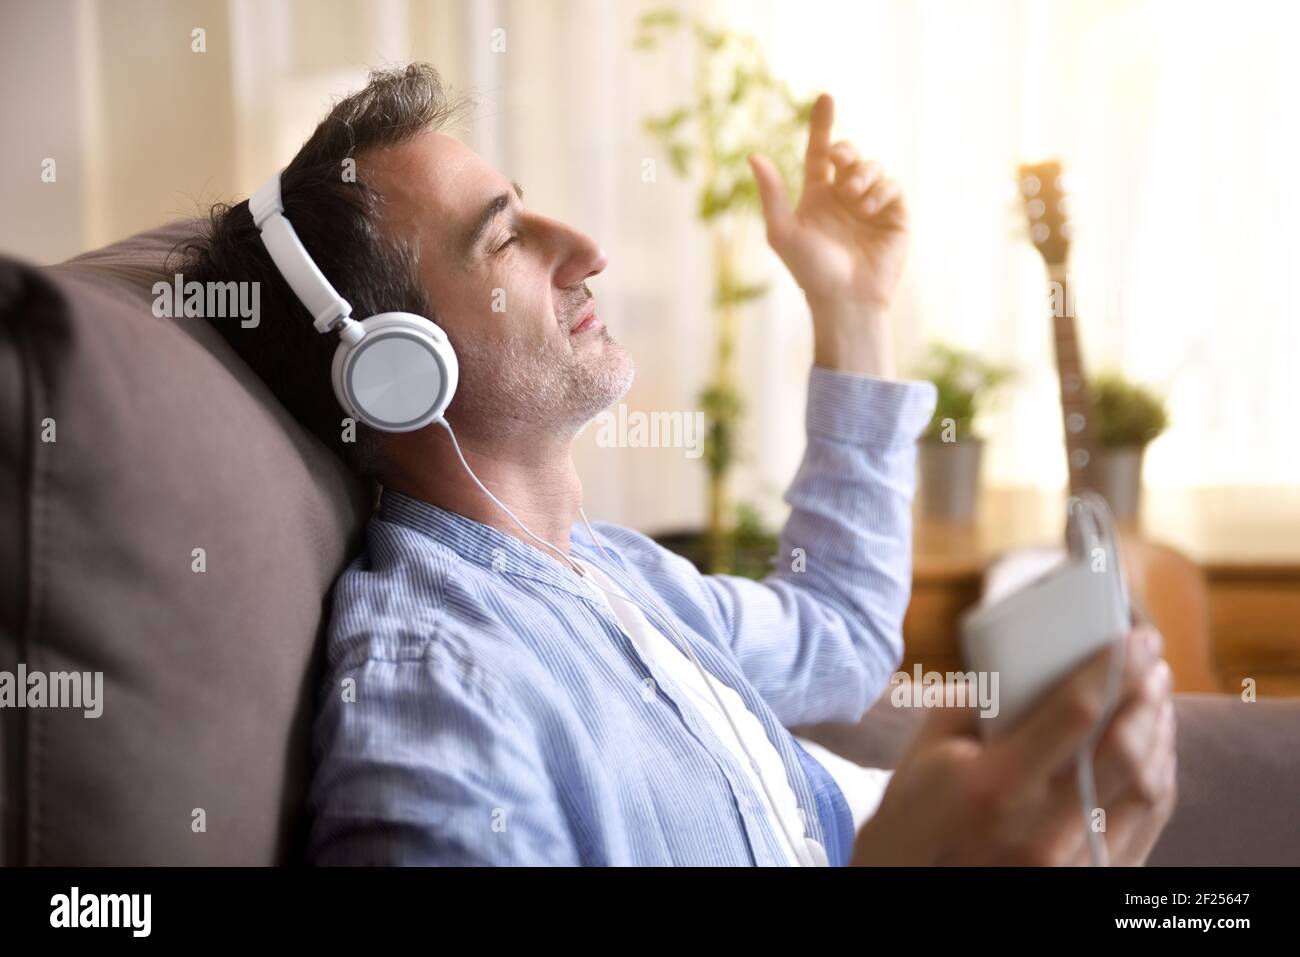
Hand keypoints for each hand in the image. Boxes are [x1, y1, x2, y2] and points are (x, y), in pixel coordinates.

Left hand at [749, 93, 907, 376]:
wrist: (845, 300)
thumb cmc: (809, 271)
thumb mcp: (783, 231)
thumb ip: (771, 193)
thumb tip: (753, 155)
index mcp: (817, 195)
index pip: (820, 151)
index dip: (822, 125)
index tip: (825, 97)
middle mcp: (845, 196)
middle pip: (850, 153)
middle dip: (846, 150)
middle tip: (840, 163)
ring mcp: (872, 204)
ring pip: (873, 166)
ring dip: (863, 174)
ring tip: (854, 197)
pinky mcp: (895, 215)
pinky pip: (893, 185)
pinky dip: (881, 191)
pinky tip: (869, 209)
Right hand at [852, 626, 1177, 865]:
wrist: (911, 885)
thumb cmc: (915, 814)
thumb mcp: (928, 749)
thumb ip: (977, 700)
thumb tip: (1026, 661)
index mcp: (993, 785)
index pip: (1075, 712)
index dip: (1114, 667)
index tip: (1138, 637)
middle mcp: (1039, 829)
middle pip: (1124, 750)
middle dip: (1147, 696)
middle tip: (1154, 663)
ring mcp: (1070, 863)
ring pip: (1146, 789)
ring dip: (1160, 735)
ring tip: (1156, 700)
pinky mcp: (1090, 881)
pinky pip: (1146, 824)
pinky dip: (1158, 779)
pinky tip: (1153, 751)